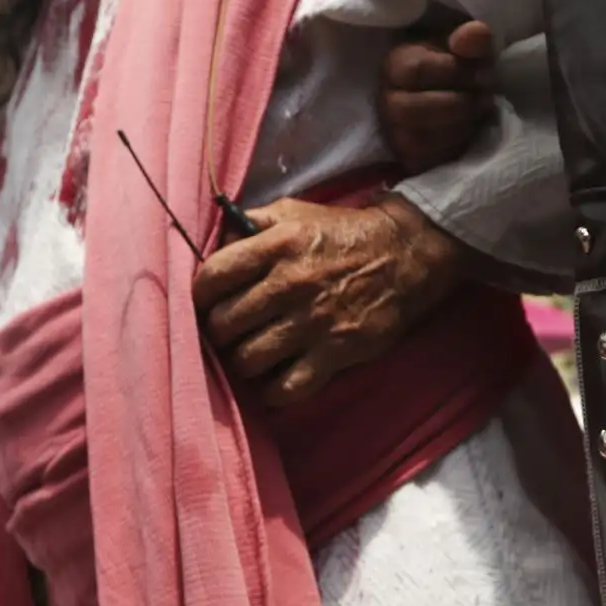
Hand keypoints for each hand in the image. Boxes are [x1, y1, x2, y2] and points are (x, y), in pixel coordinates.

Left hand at [193, 194, 465, 406]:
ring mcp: (313, 322)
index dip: (200, 295)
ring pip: (248, 359)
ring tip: (247, 356)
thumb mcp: (295, 213)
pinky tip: (272, 381)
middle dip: (218, 332)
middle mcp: (291, 284)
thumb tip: (213, 244)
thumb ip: (251, 224)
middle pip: (225, 324)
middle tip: (227, 333)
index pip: (214, 277)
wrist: (406, 255)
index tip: (205, 302)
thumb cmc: (343, 234)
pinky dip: (271, 391)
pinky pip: (286, 388)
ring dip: (241, 362)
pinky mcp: (336, 352)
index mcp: (278, 246)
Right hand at [380, 20, 496, 173]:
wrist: (454, 95)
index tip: (483, 73)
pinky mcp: (409, 159)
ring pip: (420, 140)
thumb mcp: (465, 46)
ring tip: (479, 113)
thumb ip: (472, 38)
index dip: (455, 73)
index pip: (416, 71)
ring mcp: (394, 134)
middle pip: (414, 110)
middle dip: (459, 104)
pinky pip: (430, 162)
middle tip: (484, 97)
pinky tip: (470, 132)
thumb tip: (474, 35)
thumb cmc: (457, 67)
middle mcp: (386, 101)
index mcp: (395, 65)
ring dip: (460, 127)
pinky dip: (456, 148)